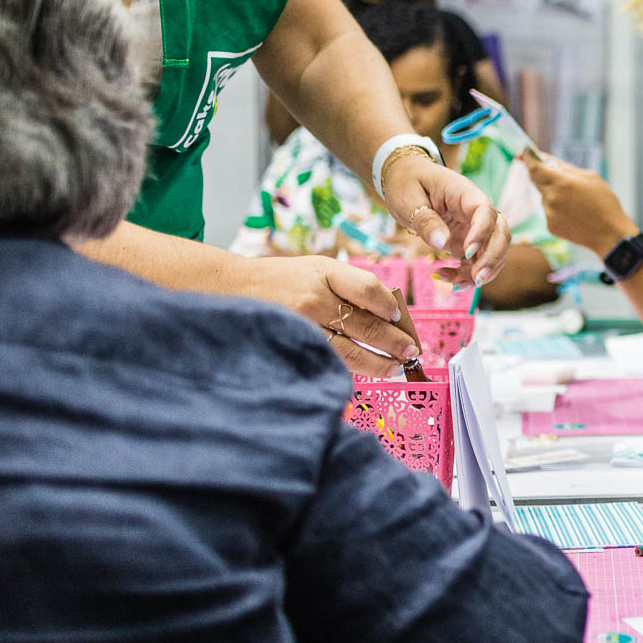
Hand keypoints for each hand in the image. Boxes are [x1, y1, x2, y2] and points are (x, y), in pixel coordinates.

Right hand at [236, 255, 418, 376]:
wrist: (231, 285)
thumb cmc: (285, 279)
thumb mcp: (318, 269)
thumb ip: (352, 287)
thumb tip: (391, 315)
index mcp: (325, 272)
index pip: (368, 288)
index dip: (389, 306)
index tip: (399, 317)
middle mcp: (313, 298)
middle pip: (364, 325)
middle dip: (393, 343)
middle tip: (411, 353)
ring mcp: (301, 324)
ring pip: (347, 351)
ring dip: (377, 363)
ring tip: (395, 369)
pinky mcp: (291, 344)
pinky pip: (326, 360)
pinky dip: (346, 368)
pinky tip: (361, 373)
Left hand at [380, 152, 509, 286]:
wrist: (405, 178)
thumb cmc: (407, 182)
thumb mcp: (408, 198)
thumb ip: (426, 220)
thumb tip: (442, 243)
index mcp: (464, 193)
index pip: (485, 212)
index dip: (482, 233)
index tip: (467, 252)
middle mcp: (476, 212)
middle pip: (500, 234)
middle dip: (493, 259)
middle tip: (476, 279)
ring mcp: (474, 228)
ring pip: (493, 252)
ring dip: (481, 272)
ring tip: (453, 284)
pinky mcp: (467, 242)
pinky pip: (476, 262)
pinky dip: (465, 275)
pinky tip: (444, 277)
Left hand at [521, 149, 633, 254]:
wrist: (610, 235)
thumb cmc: (605, 203)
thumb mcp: (591, 178)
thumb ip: (567, 168)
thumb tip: (547, 160)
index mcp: (562, 182)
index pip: (535, 167)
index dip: (528, 159)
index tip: (525, 153)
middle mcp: (552, 197)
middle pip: (537, 180)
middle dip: (543, 175)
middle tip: (555, 175)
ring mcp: (549, 213)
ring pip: (545, 196)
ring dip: (554, 194)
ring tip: (577, 202)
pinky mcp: (550, 226)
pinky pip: (549, 211)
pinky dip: (558, 209)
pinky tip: (575, 214)